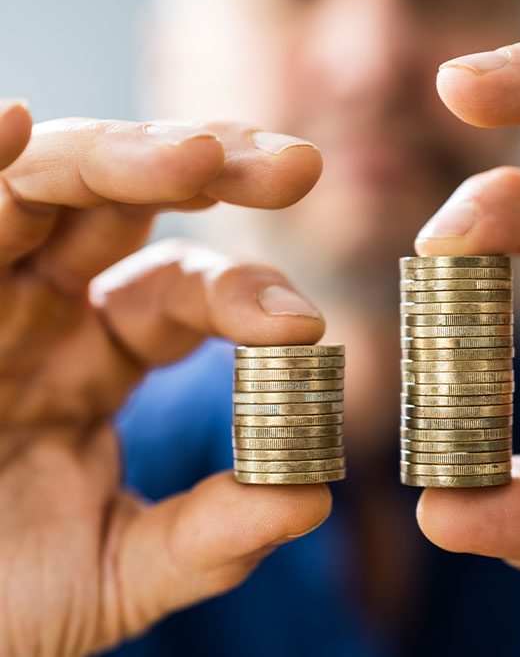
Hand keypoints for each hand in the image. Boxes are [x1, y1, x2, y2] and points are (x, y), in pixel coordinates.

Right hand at [0, 107, 330, 654]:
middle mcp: (40, 306)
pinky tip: (12, 125)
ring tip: (200, 154)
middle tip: (299, 167)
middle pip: (130, 204)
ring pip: (47, 187)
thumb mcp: (115, 573)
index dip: (246, 296)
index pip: (184, 291)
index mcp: (97, 354)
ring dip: (123, 157)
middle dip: (215, 171)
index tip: (305, 326)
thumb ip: (210, 538)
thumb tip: (310, 501)